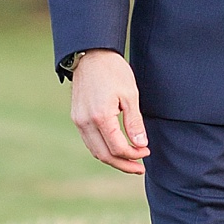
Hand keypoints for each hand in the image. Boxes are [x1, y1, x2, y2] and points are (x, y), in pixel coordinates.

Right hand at [69, 50, 148, 173]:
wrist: (91, 55)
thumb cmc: (114, 71)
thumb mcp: (130, 95)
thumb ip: (134, 122)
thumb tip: (141, 144)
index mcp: (101, 117)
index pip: (118, 148)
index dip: (134, 154)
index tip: (147, 151)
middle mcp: (85, 122)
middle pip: (104, 155)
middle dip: (123, 164)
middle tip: (140, 168)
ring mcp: (78, 121)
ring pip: (95, 151)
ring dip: (112, 159)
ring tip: (130, 161)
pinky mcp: (76, 117)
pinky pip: (89, 141)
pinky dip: (103, 149)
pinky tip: (116, 148)